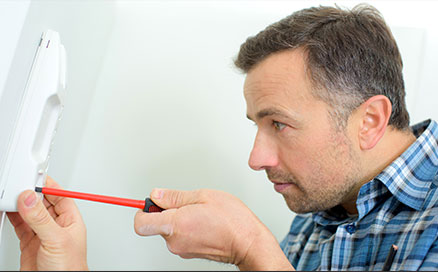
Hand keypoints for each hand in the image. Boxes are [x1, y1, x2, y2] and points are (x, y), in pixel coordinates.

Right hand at [7, 176, 87, 270]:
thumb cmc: (70, 269)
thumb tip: (29, 199)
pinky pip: (20, 225)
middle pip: (43, 202)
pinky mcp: (29, 244)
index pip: (60, 196)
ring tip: (11, 195)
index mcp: (71, 221)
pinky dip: (13, 217)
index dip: (49, 185)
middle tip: (20, 184)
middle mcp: (57, 226)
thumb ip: (41, 219)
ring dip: (21, 205)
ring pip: (30, 213)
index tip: (36, 176)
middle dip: (32, 193)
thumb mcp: (56, 239)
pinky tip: (8, 210)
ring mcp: (42, 235)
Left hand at [134, 189, 292, 269]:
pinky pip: (179, 236)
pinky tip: (202, 222)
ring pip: (168, 229)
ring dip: (178, 219)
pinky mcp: (188, 253)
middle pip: (155, 224)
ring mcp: (181, 249)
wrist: (248, 243)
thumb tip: (156, 195)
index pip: (140, 223)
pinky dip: (186, 227)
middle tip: (186, 203)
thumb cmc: (232, 220)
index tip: (153, 202)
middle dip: (166, 211)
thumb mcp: (203, 196)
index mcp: (175, 225)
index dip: (142, 210)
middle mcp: (174, 241)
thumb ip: (175, 196)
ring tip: (200, 212)